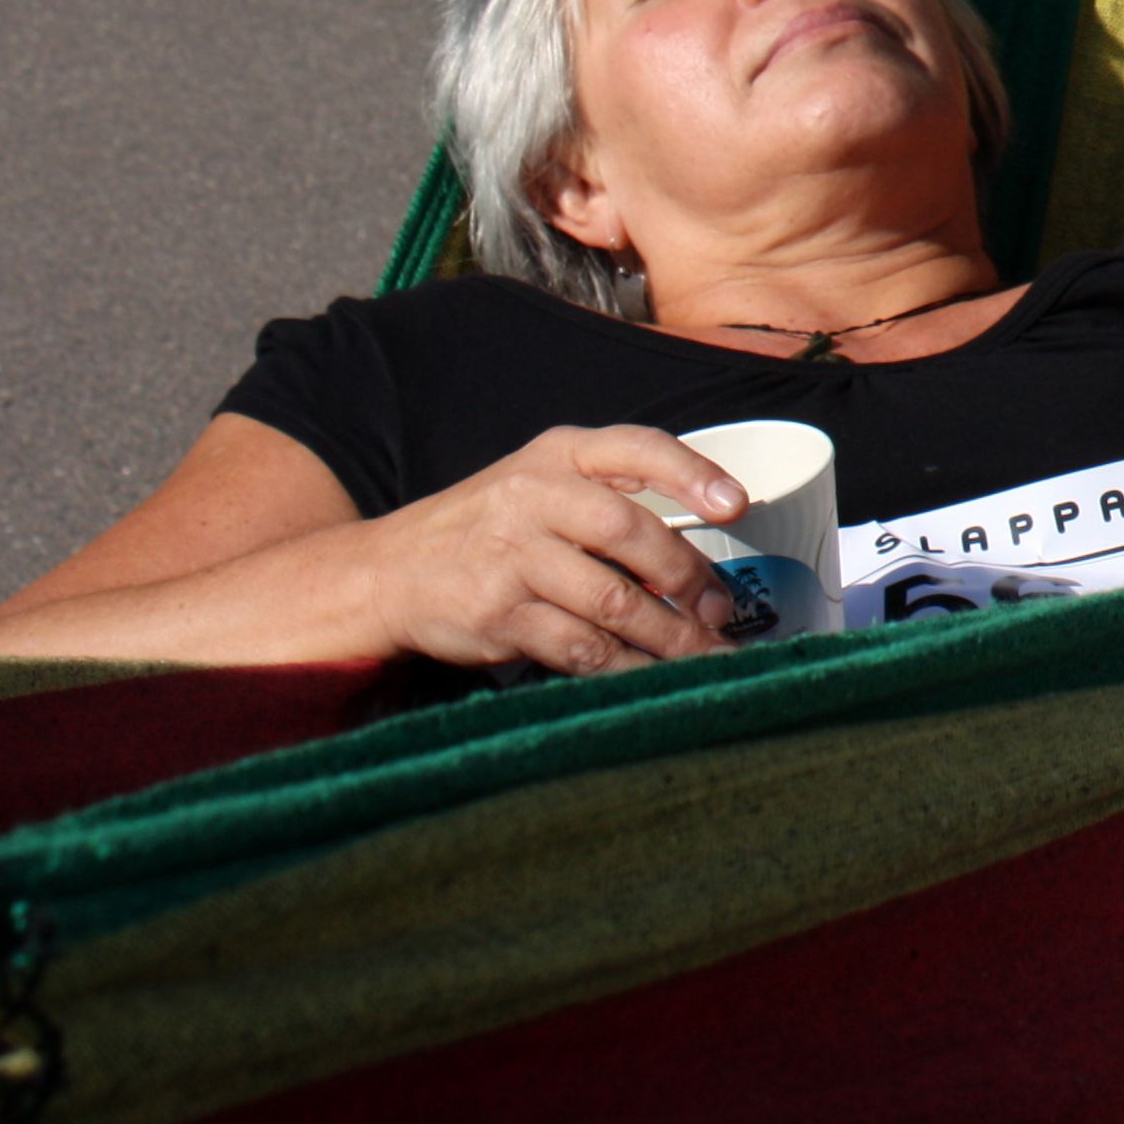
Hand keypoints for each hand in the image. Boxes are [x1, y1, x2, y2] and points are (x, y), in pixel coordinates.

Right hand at [343, 425, 747, 673]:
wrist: (386, 571)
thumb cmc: (488, 525)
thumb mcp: (540, 481)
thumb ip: (610, 494)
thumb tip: (703, 541)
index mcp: (560, 455)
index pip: (637, 448)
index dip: (692, 473)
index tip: (737, 505)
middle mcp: (535, 498)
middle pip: (631, 534)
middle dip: (688, 578)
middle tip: (721, 611)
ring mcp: (512, 557)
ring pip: (613, 600)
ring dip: (669, 636)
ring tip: (704, 657)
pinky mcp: (498, 616)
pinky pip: (579, 646)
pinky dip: (625, 667)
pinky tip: (651, 676)